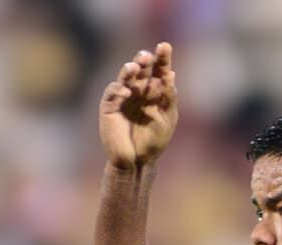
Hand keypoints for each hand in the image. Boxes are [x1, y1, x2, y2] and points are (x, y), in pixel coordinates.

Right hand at [99, 41, 177, 168]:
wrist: (138, 161)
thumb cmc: (154, 140)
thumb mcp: (167, 118)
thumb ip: (169, 98)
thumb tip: (171, 75)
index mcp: (154, 91)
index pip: (158, 70)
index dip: (161, 58)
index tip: (165, 46)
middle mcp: (138, 91)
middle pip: (141, 70)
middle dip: (143, 60)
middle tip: (147, 55)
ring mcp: (123, 98)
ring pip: (124, 78)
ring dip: (129, 71)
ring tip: (134, 66)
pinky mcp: (110, 108)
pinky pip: (112, 94)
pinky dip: (118, 91)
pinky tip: (126, 92)